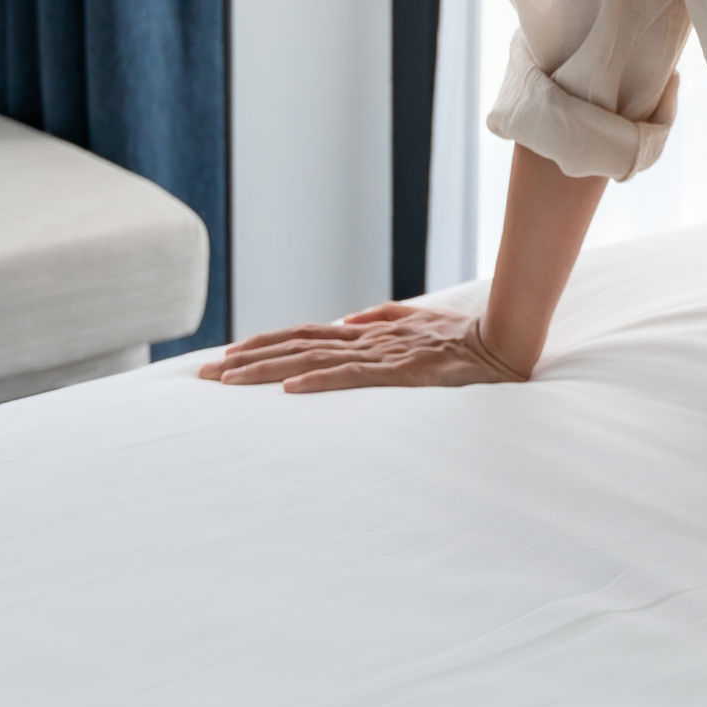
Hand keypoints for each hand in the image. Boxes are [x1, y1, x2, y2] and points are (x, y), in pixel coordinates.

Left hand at [200, 303, 530, 391]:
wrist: (502, 342)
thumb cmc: (462, 338)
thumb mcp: (417, 321)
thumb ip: (383, 317)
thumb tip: (347, 318)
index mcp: (367, 332)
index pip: (302, 335)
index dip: (262, 342)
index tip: (226, 354)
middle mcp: (365, 340)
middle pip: (294, 345)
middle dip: (246, 359)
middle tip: (204, 373)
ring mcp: (380, 356)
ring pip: (311, 360)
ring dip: (266, 371)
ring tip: (227, 382)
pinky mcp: (399, 374)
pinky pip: (352, 379)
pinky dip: (318, 382)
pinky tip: (288, 390)